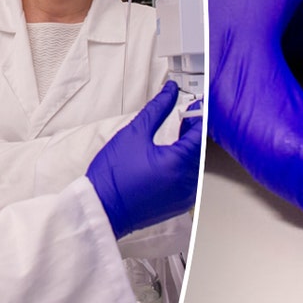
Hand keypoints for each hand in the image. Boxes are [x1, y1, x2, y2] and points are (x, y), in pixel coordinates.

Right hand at [87, 81, 203, 238]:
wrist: (100, 210)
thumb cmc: (112, 177)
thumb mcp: (134, 134)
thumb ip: (157, 109)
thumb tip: (170, 92)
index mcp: (179, 164)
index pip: (201, 133)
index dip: (200, 114)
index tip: (196, 104)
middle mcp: (187, 183)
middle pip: (201, 149)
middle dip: (194, 130)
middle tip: (184, 115)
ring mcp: (184, 196)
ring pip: (197, 164)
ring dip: (190, 148)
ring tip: (177, 134)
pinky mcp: (178, 204)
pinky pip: (190, 179)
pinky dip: (185, 164)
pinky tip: (171, 156)